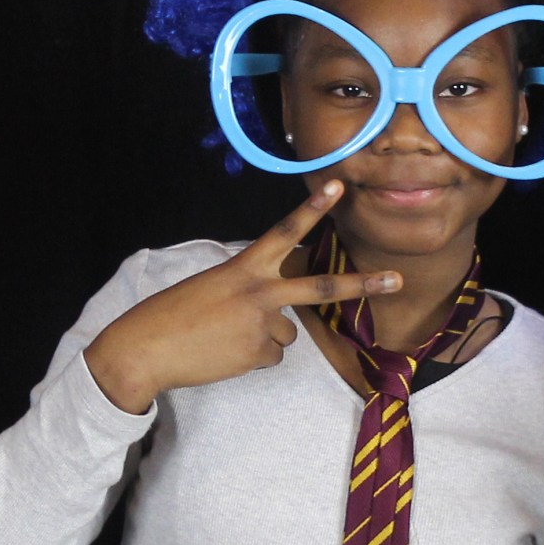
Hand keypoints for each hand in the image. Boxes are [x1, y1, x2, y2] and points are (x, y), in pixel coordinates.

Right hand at [82, 181, 398, 412]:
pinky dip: (250, 357)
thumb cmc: (173, 314)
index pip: (284, 231)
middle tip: (396, 279)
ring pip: (286, 333)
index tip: (339, 187)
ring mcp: (263, 325)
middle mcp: (259, 292)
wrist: (146, 348)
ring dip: (262, 337)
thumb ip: (249, 290)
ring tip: (225, 336)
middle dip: (363, 284)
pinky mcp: (259, 354)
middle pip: (320, 286)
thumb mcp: (211, 286)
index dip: (313, 208)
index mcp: (243, 267)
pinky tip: (223, 353)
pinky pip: (269, 356)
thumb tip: (278, 319)